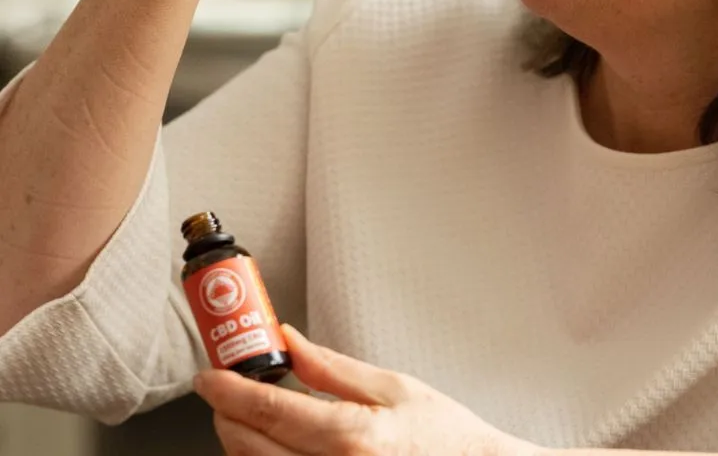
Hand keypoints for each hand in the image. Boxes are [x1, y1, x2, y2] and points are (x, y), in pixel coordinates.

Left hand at [193, 324, 534, 455]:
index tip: (208, 376)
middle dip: (225, 415)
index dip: (228, 390)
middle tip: (222, 388)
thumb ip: (331, 368)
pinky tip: (269, 444)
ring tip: (245, 412)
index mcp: (351, 438)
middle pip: (249, 447)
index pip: (270, 410)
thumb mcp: (392, 387)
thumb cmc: (442, 436)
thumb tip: (288, 340)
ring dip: (238, 440)